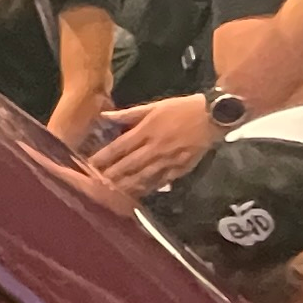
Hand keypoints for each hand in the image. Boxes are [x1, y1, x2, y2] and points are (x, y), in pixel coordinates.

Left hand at [86, 93, 224, 193]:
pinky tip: (135, 195)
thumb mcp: (154, 107)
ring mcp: (168, 160)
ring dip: (124, 186)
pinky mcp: (180, 169)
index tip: (88, 165)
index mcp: (146, 130)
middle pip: (127, 166)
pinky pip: (160, 182)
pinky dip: (146, 189)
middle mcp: (154, 148)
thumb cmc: (182, 108)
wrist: (214, 116)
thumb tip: (104, 116)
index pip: (118, 147)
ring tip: (109, 194)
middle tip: (93, 185)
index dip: (102, 158)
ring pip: (141, 177)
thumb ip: (128, 114)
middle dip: (109, 176)